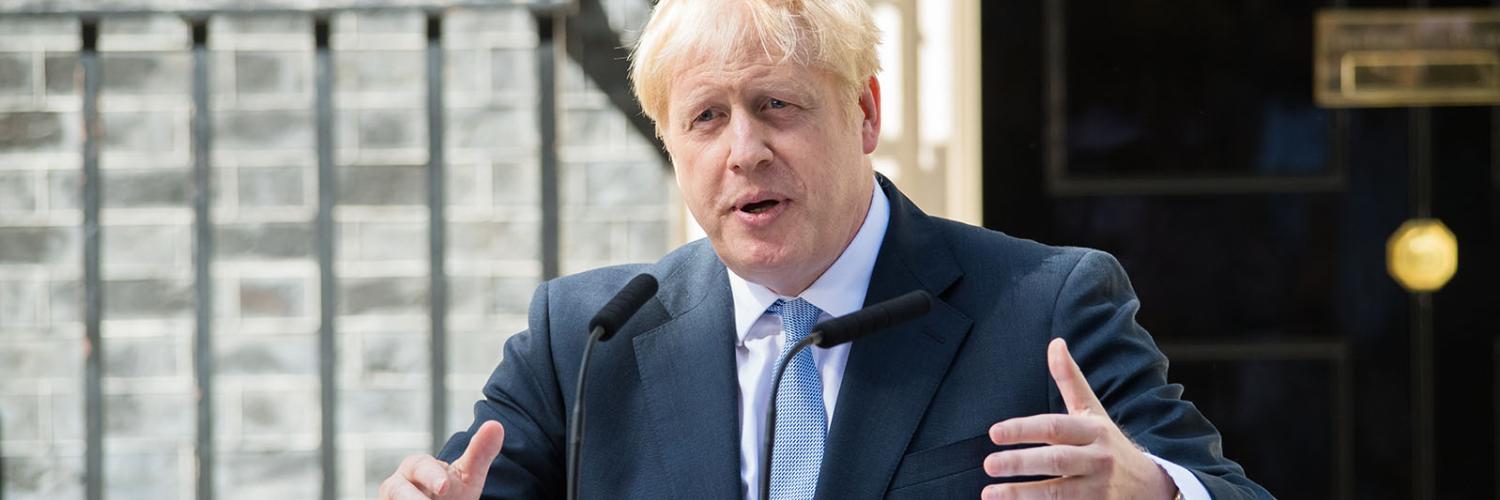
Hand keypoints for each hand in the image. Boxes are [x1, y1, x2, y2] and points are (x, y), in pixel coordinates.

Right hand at [379, 420, 504, 499]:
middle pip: (397, 489)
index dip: (431, 475)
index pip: (419, 466)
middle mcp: (397, 485)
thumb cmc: (451, 491)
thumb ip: (480, 453)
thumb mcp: (467, 475)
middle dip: (412, 498)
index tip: (445, 487)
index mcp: (416, 467)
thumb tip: (496, 425)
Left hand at [981, 339, 1176, 499]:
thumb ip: (1070, 380)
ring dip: (1021, 494)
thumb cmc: (1109, 443)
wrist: (1151, 485)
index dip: (1024, 429)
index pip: (1055, 428)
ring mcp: (1098, 489)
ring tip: (989, 492)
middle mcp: (1098, 459)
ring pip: (1057, 492)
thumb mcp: (1092, 411)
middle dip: (1020, 462)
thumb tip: (1055, 343)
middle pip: (1056, 460)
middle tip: (988, 463)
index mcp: (1094, 431)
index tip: (994, 433)